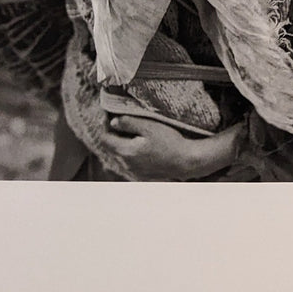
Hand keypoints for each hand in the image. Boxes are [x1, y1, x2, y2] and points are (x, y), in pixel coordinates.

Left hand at [97, 115, 243, 180]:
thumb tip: (113, 122)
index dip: (106, 126)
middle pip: (112, 148)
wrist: (187, 161)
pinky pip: (131, 162)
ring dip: (124, 144)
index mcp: (126, 151)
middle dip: (115, 135)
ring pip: (121, 155)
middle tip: (122, 121)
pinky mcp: (143, 174)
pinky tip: (143, 146)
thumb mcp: (150, 127)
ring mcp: (134, 171)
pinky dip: (132, 153)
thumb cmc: (170, 142)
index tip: (111, 116)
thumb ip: (129, 123)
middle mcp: (127, 164)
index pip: (105, 139)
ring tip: (134, 133)